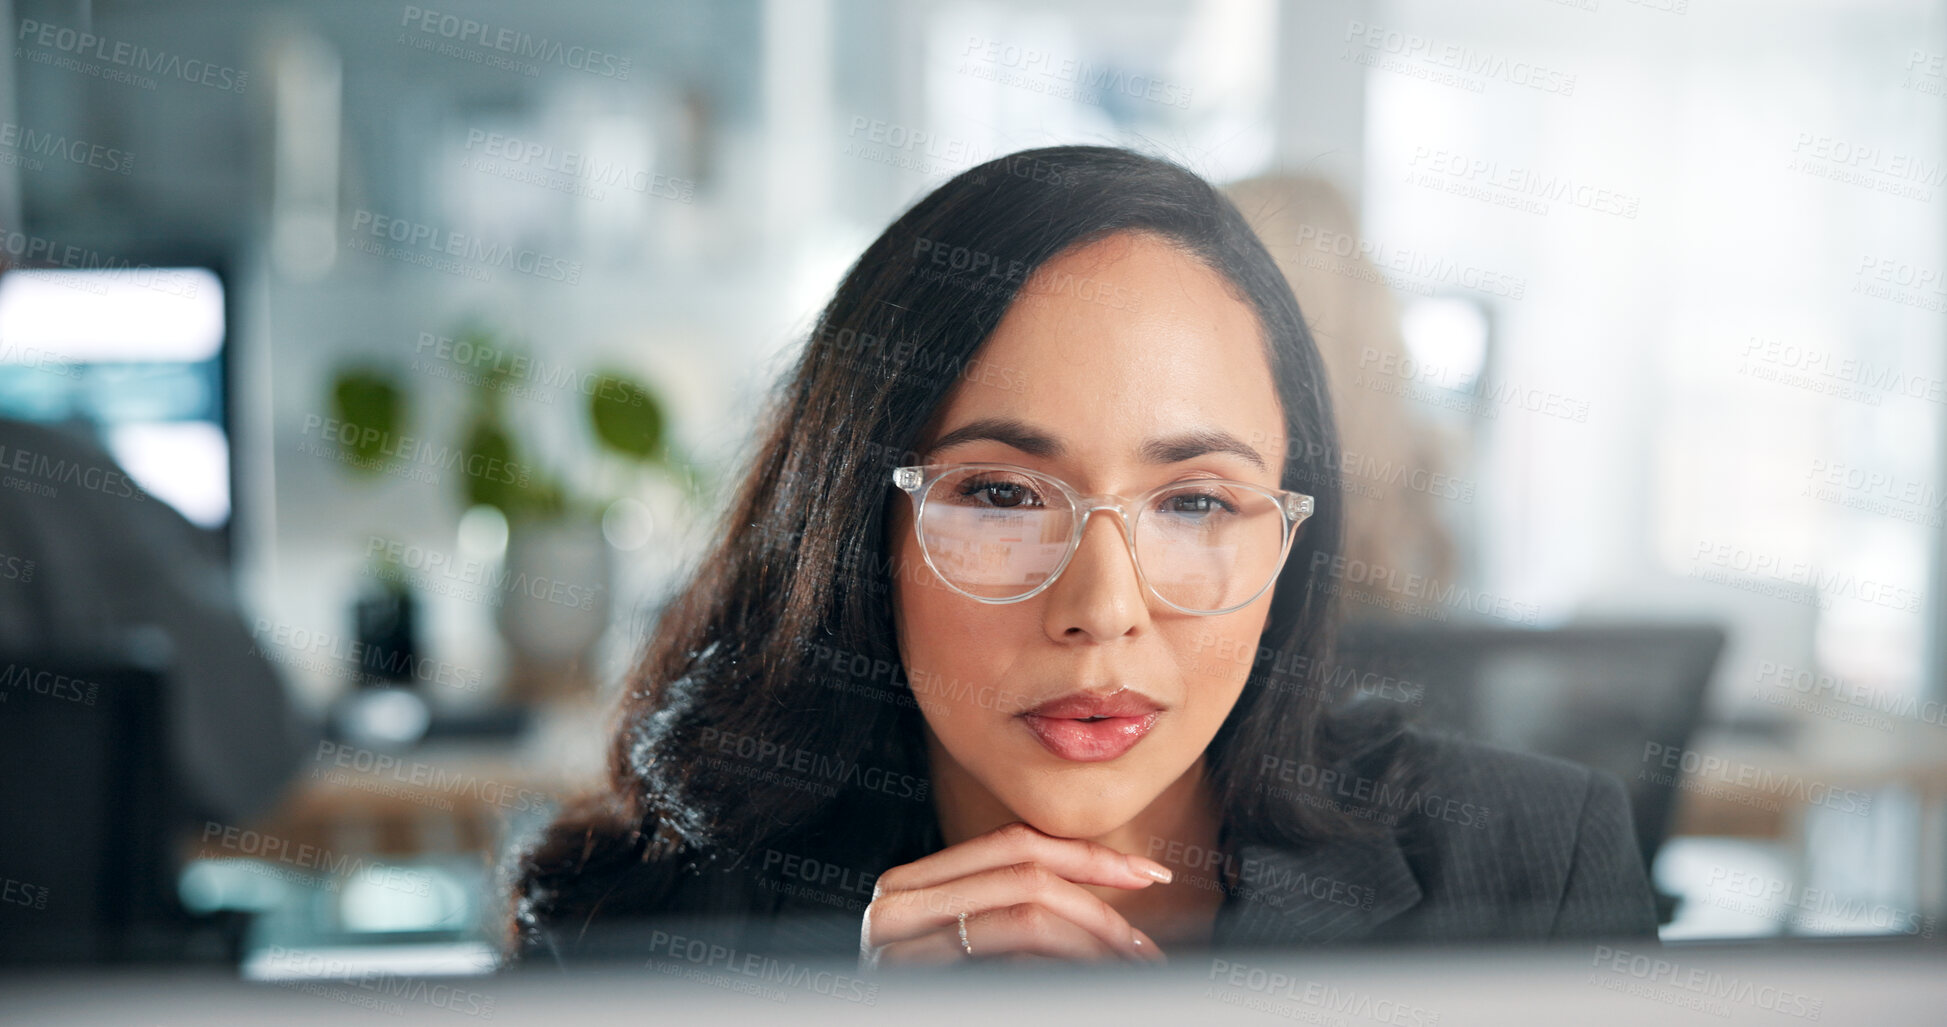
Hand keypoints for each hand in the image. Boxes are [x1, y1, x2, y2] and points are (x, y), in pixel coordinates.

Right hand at [859, 821, 1171, 968]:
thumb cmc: (944, 1007)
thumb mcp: (970, 948)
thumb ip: (1009, 909)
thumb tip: (1113, 877)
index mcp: (909, 886)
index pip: (1012, 844)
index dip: (1086, 855)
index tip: (1146, 874)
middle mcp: (892, 907)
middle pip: (1023, 874)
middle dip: (1100, 903)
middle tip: (1144, 942)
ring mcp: (893, 950)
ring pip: (1025, 917)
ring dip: (1094, 940)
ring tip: (1131, 966)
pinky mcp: (910, 985)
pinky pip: (1010, 966)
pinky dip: (1065, 975)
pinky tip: (1092, 988)